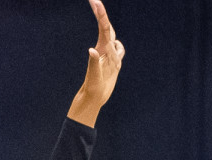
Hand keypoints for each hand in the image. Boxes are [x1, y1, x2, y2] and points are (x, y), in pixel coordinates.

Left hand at [68, 1, 124, 123]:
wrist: (94, 96)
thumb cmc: (93, 87)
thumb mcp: (94, 76)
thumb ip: (93, 62)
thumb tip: (92, 50)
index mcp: (102, 49)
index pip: (103, 28)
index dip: (100, 13)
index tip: (95, 0)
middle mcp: (106, 50)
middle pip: (107, 28)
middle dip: (102, 14)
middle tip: (94, 0)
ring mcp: (111, 56)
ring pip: (113, 37)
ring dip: (106, 25)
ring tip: (97, 10)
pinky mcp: (114, 63)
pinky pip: (119, 51)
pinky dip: (119, 46)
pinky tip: (115, 45)